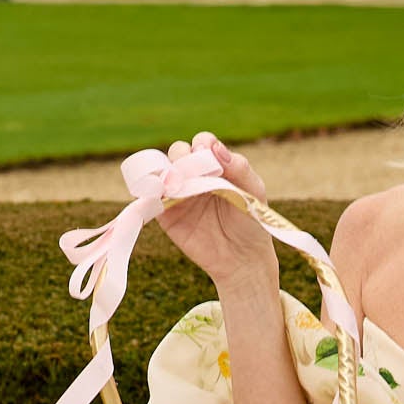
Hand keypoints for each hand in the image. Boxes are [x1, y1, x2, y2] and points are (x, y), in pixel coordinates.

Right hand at [154, 133, 274, 287]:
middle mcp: (194, 175)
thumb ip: (240, 168)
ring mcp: (178, 194)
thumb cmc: (251, 222)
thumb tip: (216, 148)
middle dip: (182, 155)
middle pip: (178, 152)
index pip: (202, 143)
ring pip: (162, 170)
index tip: (208, 154)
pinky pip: (151, 197)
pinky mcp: (166, 214)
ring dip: (165, 172)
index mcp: (216, 165)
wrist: (242, 260)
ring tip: (177, 183)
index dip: (202, 144)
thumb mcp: (254, 191)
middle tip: (192, 171)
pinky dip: (149, 191)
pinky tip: (160, 193)